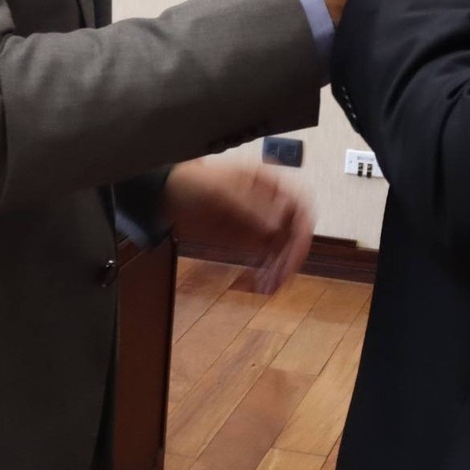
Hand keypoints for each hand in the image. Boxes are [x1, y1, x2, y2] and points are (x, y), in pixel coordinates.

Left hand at [164, 158, 314, 294]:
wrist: (166, 195)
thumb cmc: (192, 182)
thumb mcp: (221, 192)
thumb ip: (249, 208)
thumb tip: (276, 227)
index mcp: (267, 183)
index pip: (299, 204)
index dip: (303, 226)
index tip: (297, 248)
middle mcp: (268, 204)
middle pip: (293, 231)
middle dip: (290, 255)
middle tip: (283, 276)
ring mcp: (257, 224)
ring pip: (281, 249)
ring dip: (280, 268)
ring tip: (270, 287)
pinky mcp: (245, 241)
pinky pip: (263, 259)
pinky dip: (265, 272)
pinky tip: (261, 285)